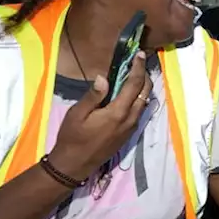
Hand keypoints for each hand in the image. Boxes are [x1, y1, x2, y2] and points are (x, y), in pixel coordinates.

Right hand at [46, 52, 153, 180]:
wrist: (74, 164)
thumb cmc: (72, 137)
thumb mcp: (77, 114)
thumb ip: (93, 95)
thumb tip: (104, 77)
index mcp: (118, 112)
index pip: (134, 84)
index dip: (138, 67)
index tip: (140, 54)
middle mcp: (130, 119)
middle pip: (145, 92)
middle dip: (145, 75)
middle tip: (138, 62)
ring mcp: (131, 128)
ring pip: (144, 102)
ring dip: (143, 87)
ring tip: (135, 74)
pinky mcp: (129, 133)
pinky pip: (140, 111)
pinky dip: (139, 98)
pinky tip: (129, 93)